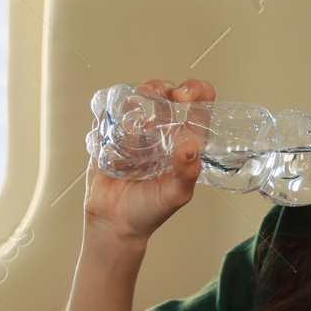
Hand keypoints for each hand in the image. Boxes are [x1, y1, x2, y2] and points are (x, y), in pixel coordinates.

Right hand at [84, 77, 215, 241]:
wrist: (114, 224)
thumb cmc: (149, 212)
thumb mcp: (175, 196)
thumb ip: (186, 173)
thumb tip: (191, 145)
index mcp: (182, 145)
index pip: (199, 110)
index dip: (198, 93)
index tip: (185, 95)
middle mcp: (162, 135)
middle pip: (168, 97)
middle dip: (164, 87)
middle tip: (158, 92)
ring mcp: (137, 135)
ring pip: (141, 99)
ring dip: (140, 91)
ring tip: (136, 95)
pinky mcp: (111, 138)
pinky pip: (111, 114)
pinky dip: (111, 108)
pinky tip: (111, 116)